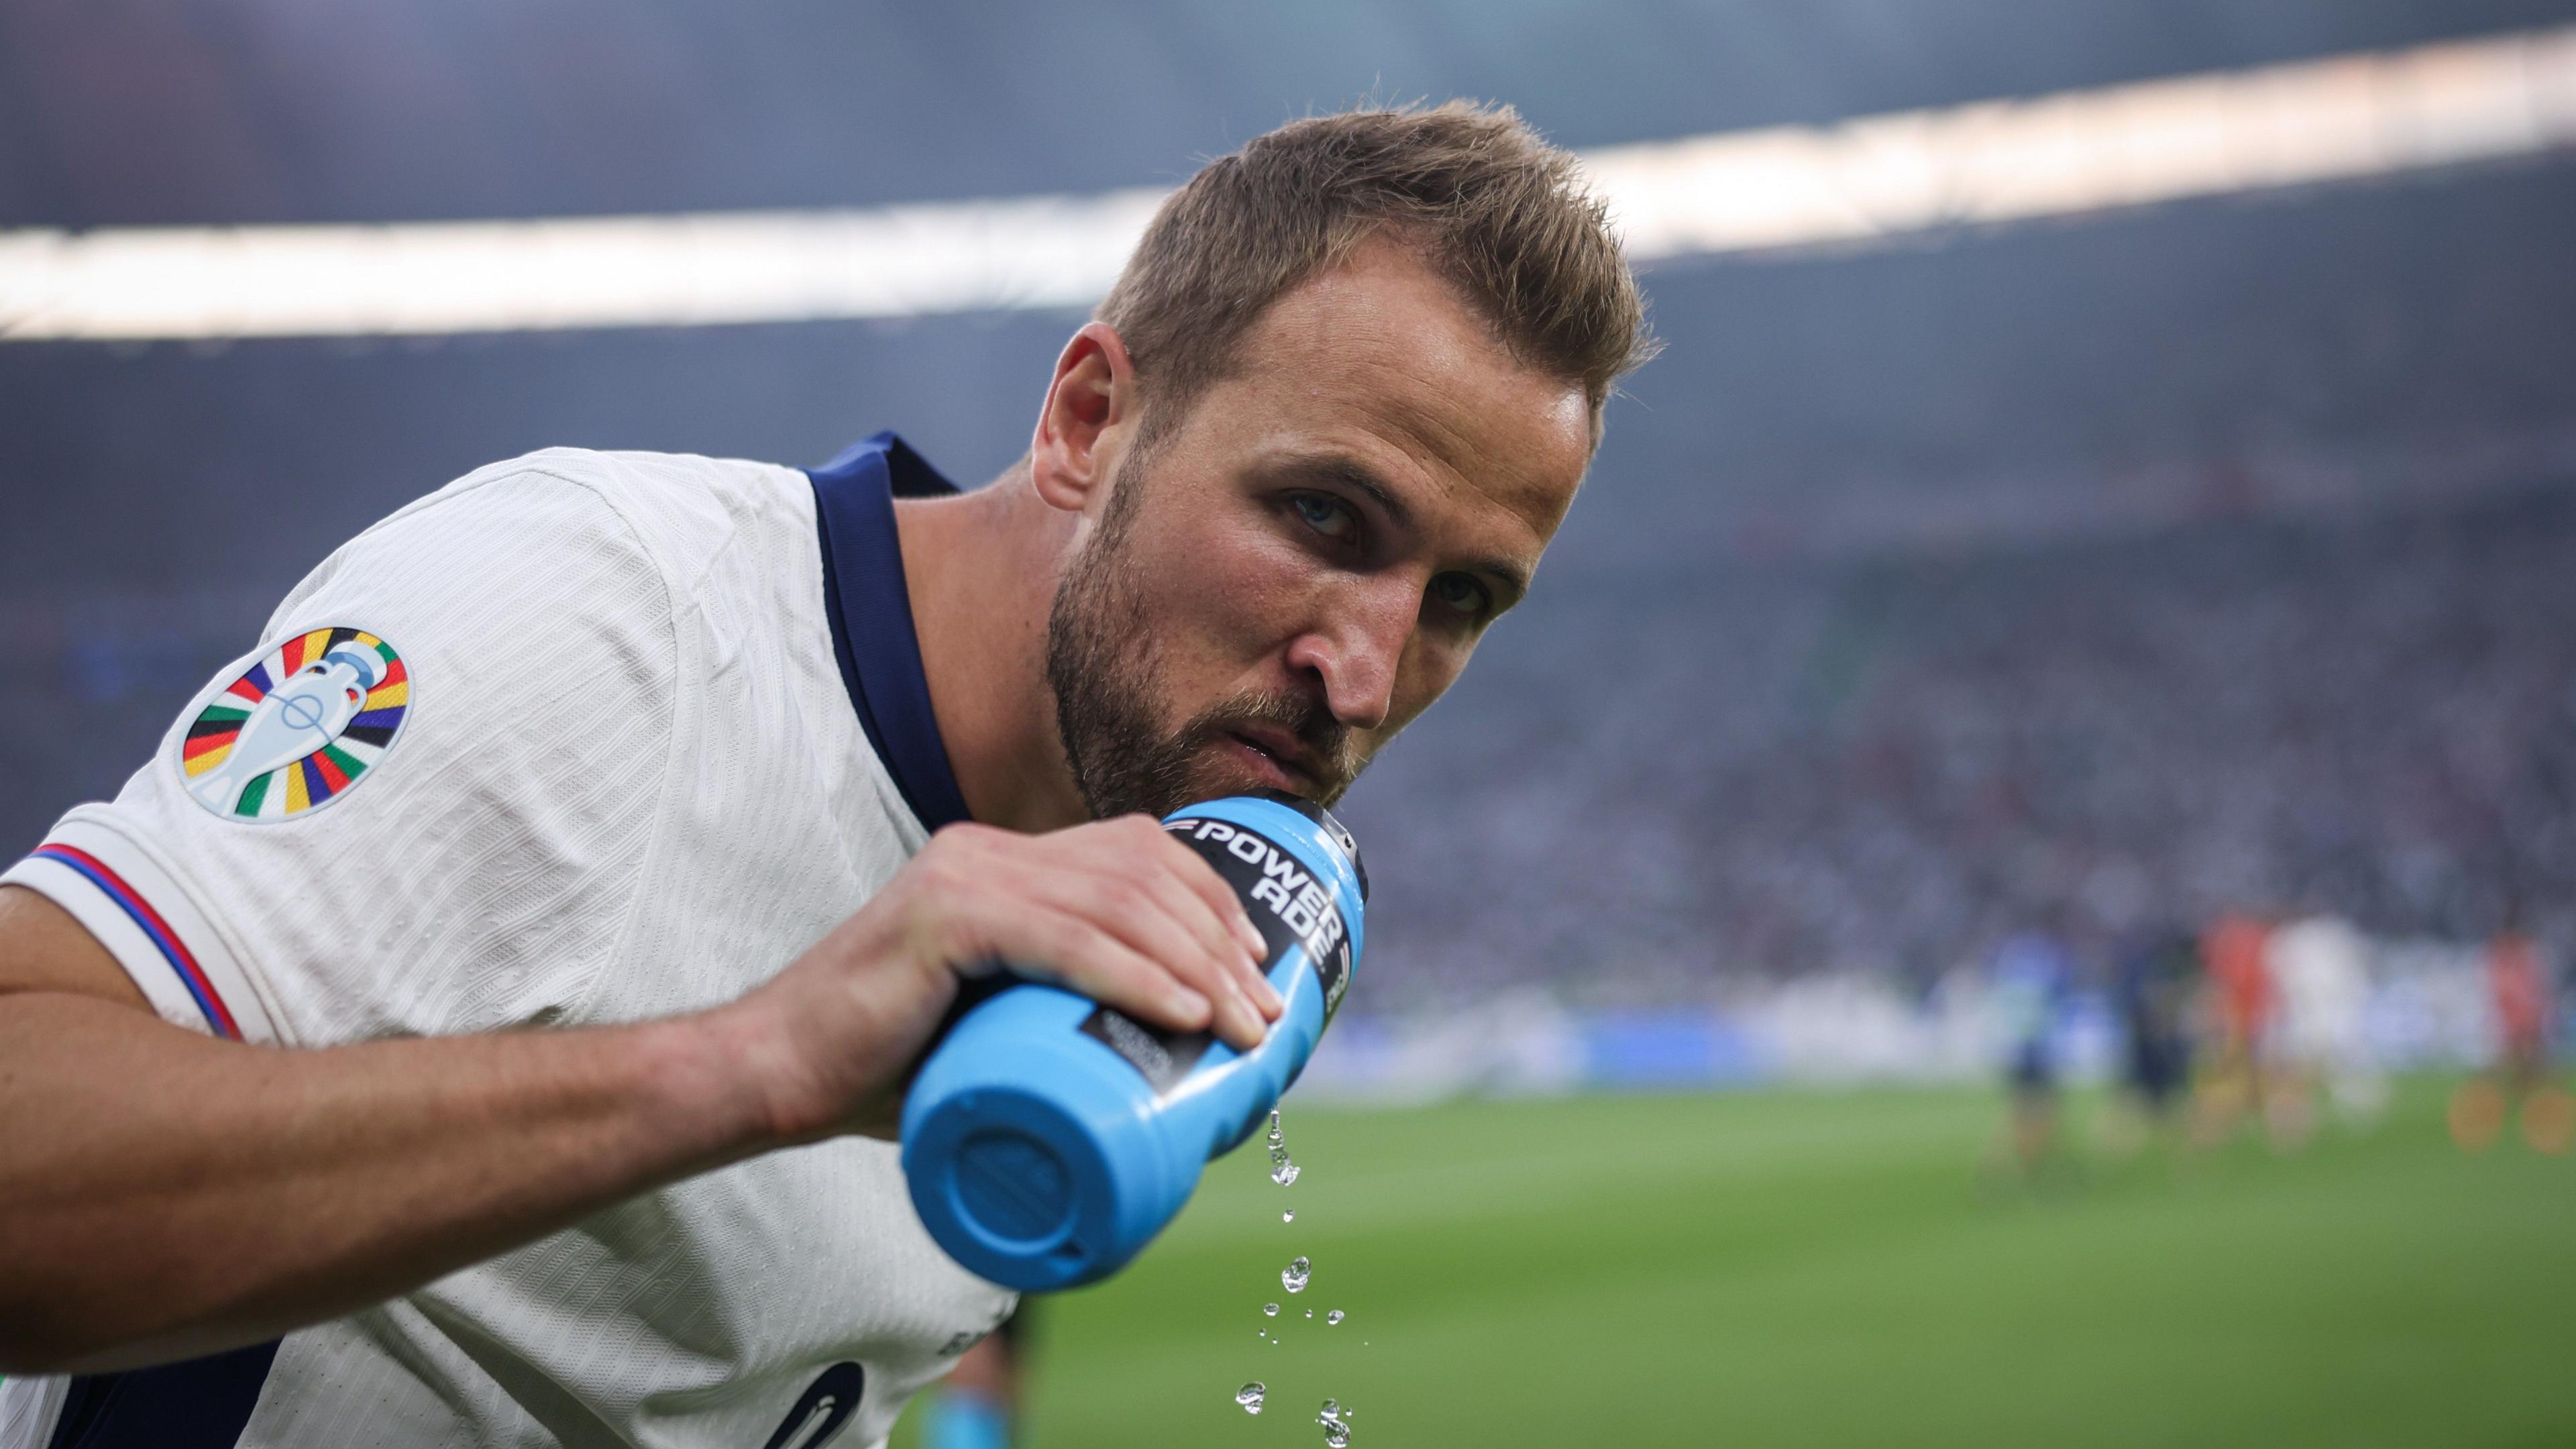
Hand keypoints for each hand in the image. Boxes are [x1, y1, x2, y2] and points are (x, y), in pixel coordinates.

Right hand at [716, 815, 1283, 1140]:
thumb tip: (1162, 1070)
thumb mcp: (995, 1026)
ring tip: (1242, 1026)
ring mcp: (964, 874)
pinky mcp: (943, 915)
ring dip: (1197, 965)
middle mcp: (988, 851)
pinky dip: (1135, 977)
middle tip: (1265, 1013)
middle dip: (1221, 940)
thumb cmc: (887, 1069)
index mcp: (1003, 861)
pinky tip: (1182, 1012)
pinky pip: (1065, 939)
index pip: (1138, 854)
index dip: (1212, 903)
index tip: (1257, 972)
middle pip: (1143, 872)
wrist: (776, 1075)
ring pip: (1118, 903)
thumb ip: (1059, 1018)